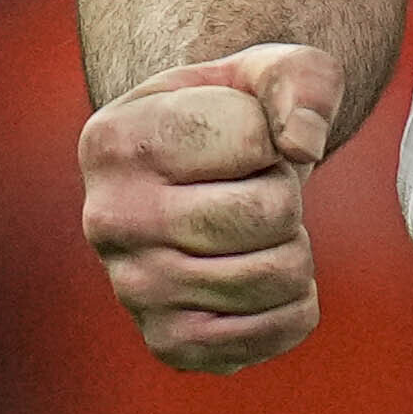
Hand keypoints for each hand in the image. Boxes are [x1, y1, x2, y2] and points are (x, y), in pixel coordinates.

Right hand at [76, 42, 341, 370]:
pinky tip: (264, 275)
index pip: (255, 141)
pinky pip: (272, 333)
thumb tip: (303, 145)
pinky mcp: (168, 343)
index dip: (274, 135)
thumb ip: (300, 81)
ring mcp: (133, 290)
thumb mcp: (267, 70)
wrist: (192, 183)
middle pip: (268, 214)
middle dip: (287, 194)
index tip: (239, 137)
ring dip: (294, 247)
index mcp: (115, 140)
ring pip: (277, 274)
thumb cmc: (235, 116)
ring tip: (254, 229)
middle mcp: (109, 220)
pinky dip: (296, 305)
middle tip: (253, 187)